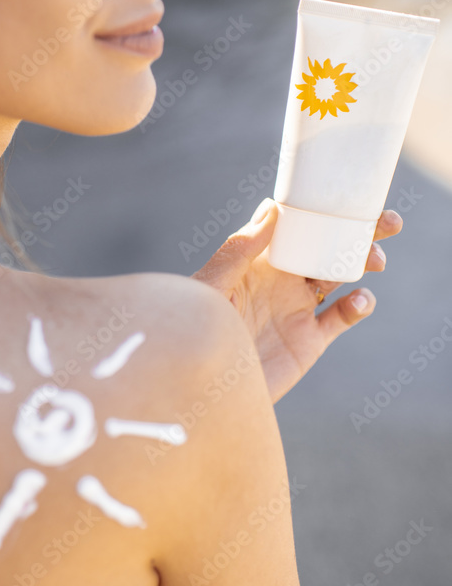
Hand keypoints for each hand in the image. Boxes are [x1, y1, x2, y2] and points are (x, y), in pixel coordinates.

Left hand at [191, 198, 402, 404]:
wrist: (202, 388)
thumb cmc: (195, 330)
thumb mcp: (211, 286)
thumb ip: (239, 250)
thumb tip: (273, 208)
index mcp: (258, 260)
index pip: (296, 226)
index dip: (322, 210)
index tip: (351, 197)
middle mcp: (281, 280)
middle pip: (327, 246)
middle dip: (360, 231)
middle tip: (389, 221)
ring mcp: (297, 309)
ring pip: (341, 276)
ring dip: (364, 261)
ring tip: (376, 260)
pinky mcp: (308, 341)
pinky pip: (342, 318)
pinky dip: (359, 306)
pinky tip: (360, 300)